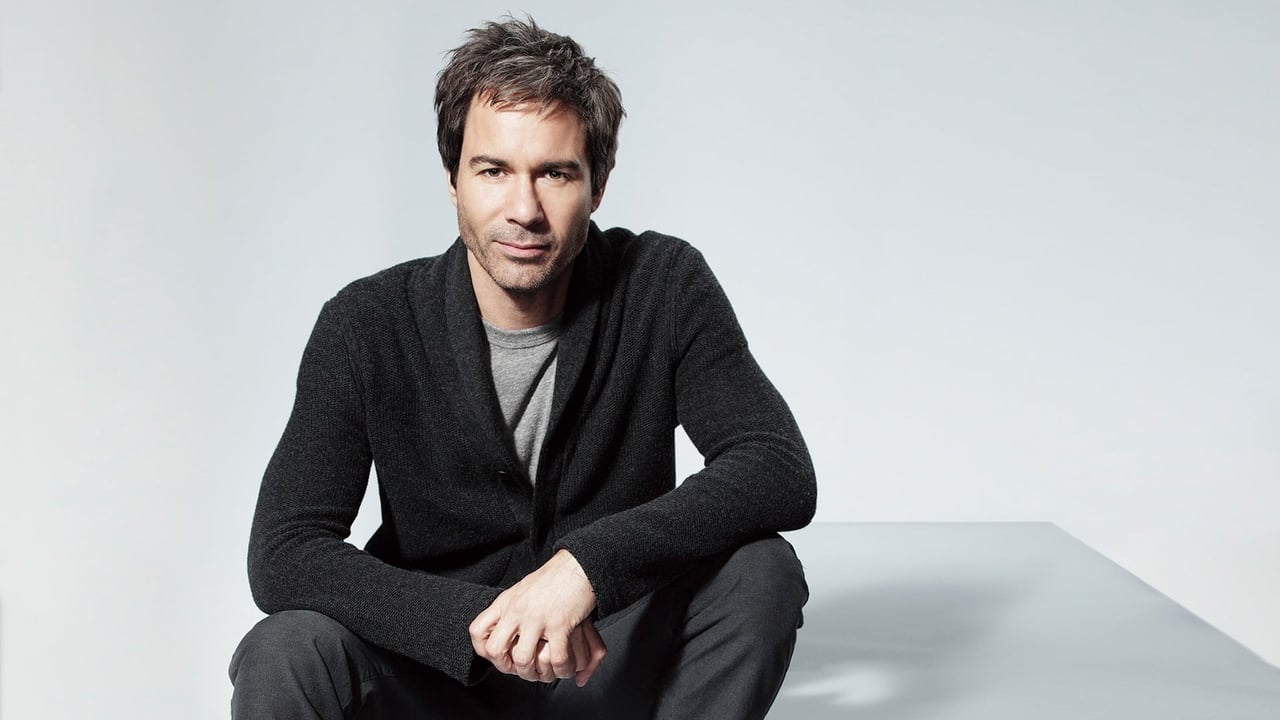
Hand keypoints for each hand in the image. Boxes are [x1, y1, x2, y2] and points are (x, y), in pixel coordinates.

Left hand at [469, 549, 606, 684]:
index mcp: (506, 602)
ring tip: (543, 673)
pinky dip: (561, 670)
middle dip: (506, 668)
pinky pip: (556, 658)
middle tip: (519, 669)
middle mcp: (517, 610)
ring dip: (533, 674)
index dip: (483, 650)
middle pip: (494, 650)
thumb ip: (510, 609)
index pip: (477, 631)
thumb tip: (503, 628)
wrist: (578, 566)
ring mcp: (537, 618)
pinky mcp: (560, 623)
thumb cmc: (554, 578)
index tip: (497, 656)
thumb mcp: (521, 590)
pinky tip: (564, 668)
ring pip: (523, 659)